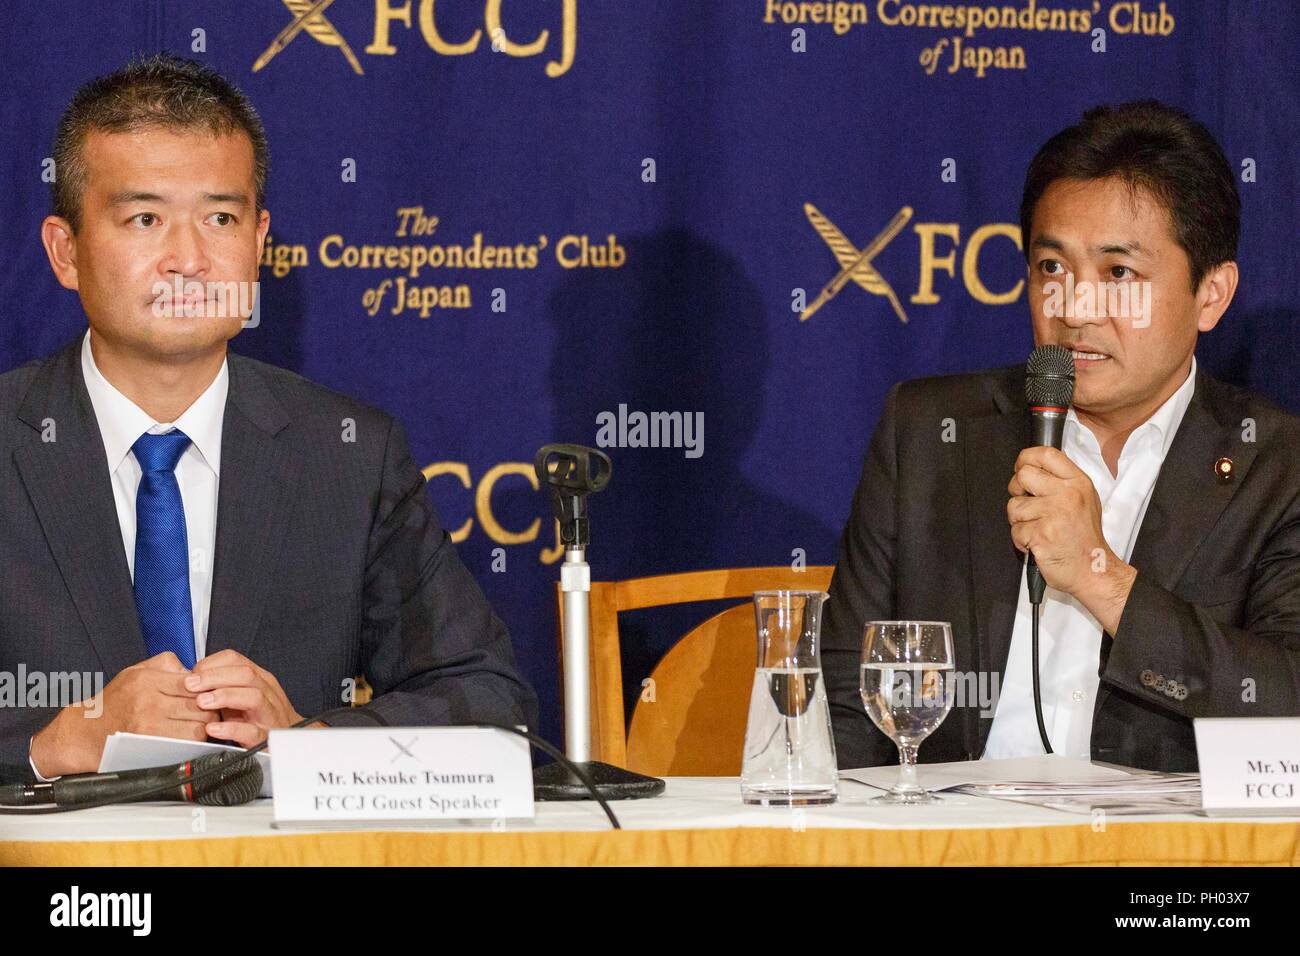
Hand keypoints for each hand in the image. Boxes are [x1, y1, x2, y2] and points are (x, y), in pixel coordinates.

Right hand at [31, 651, 207, 776]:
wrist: (85, 733)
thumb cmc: (114, 702)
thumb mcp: (136, 672)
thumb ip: (166, 664)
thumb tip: (194, 669)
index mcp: (146, 680)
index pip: (193, 682)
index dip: (207, 688)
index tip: (209, 692)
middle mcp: (148, 702)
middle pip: (200, 705)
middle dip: (211, 707)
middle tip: (211, 709)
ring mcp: (150, 726)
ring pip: (198, 726)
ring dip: (205, 726)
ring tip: (200, 722)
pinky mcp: (151, 747)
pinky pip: (187, 744)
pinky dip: (194, 741)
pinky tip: (190, 735)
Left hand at [185, 649, 304, 748]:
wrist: (289, 742)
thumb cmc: (258, 718)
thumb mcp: (237, 696)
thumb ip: (216, 684)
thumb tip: (181, 672)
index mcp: (258, 679)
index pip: (236, 660)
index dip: (210, 664)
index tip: (190, 675)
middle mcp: (267, 692)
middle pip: (245, 674)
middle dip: (214, 677)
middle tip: (190, 685)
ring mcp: (269, 715)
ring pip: (254, 697)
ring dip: (225, 696)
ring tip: (202, 702)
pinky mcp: (266, 739)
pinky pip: (253, 731)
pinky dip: (232, 729)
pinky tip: (213, 728)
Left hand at [1006, 446, 1136, 631]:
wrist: (1093, 569)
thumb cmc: (1085, 539)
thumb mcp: (1084, 500)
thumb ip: (1061, 482)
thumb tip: (1031, 469)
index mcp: (1078, 483)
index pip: (1046, 454)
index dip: (1026, 458)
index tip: (1021, 468)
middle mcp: (1067, 494)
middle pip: (1023, 475)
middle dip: (1017, 490)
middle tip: (1027, 504)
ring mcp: (1054, 513)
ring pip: (1014, 505)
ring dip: (1019, 520)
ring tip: (1037, 528)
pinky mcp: (1041, 533)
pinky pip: (1015, 530)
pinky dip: (1021, 540)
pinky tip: (1037, 543)